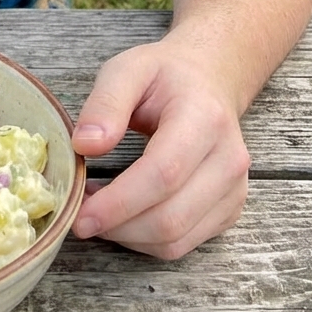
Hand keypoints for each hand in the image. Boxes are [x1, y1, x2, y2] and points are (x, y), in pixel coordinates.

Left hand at [69, 38, 250, 259]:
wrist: (208, 80)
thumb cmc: (164, 75)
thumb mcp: (127, 69)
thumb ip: (105, 103)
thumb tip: (85, 145)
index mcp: (204, 119)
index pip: (163, 174)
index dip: (119, 202)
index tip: (79, 212)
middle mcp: (228, 160)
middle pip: (171, 217)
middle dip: (118, 226)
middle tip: (78, 216)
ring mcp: (233, 189)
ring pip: (177, 240)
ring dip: (128, 236)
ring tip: (96, 212)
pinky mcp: (228, 209)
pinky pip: (184, 243)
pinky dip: (145, 240)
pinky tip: (121, 217)